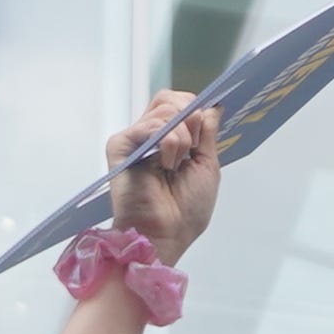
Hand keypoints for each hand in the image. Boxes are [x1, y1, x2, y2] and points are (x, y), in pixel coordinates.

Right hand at [96, 96, 225, 263]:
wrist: (167, 233)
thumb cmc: (186, 210)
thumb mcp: (207, 164)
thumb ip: (208, 132)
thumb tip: (213, 106)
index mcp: (168, 140)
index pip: (180, 104)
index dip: (196, 110)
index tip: (205, 132)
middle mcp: (149, 136)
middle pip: (169, 99)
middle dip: (190, 117)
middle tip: (193, 147)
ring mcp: (134, 139)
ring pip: (164, 108)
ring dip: (182, 137)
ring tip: (175, 165)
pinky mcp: (120, 145)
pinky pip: (149, 124)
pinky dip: (167, 142)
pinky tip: (165, 164)